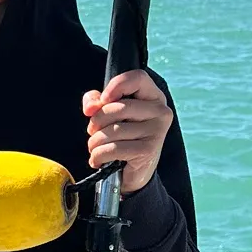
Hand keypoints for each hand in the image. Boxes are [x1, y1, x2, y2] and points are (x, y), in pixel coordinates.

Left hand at [83, 70, 172, 194]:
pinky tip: (97, 160)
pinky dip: (98, 155)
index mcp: (154, 96)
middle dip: (97, 121)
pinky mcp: (148, 150)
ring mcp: (156, 131)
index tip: (103, 100)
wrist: (135, 173)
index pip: (137, 78)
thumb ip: (98, 103)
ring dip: (95, 142)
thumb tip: (91, 106)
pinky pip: (113, 148)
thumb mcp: (110, 116)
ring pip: (113, 130)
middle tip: (93, 132)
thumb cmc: (124, 139)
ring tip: (94, 148)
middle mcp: (160, 111)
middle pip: (118, 107)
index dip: (116, 85)